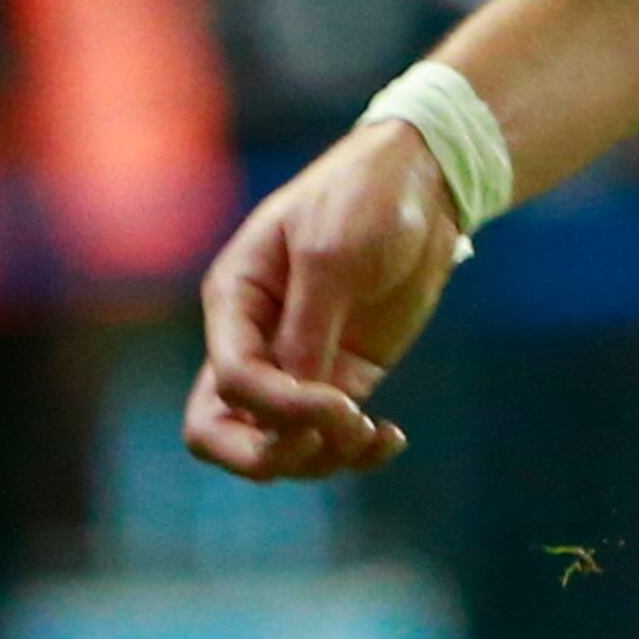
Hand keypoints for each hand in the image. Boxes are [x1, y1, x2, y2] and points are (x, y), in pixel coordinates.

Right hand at [182, 116, 467, 480]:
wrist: (420, 181)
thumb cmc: (365, 198)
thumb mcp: (334, 253)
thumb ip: (311, 327)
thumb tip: (297, 401)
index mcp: (235, 301)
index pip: (231, 382)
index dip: (280, 410)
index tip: (343, 405)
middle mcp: (254, 339)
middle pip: (219, 431)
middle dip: (269, 454)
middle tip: (330, 442)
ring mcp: (296, 363)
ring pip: (275, 443)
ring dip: (320, 458)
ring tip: (373, 435)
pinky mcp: (341, 375)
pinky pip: (327, 434)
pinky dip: (355, 450)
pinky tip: (391, 438)